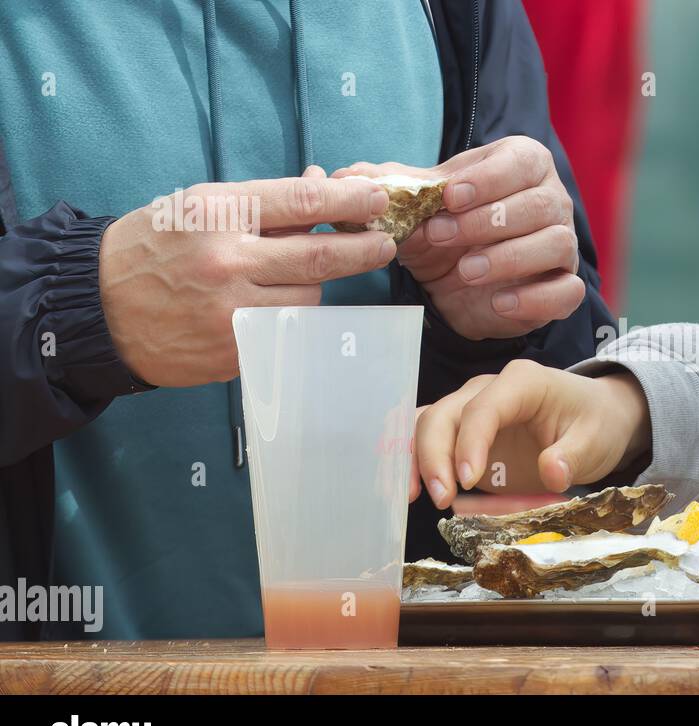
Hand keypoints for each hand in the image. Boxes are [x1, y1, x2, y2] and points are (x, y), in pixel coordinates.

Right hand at [99, 169, 394, 386]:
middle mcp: (227, 261)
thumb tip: (322, 184)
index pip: (302, 202)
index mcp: (217, 213)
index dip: (349, 201)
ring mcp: (231, 311)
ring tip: (304, 277)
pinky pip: (287, 332)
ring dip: (319, 287)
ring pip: (309, 299)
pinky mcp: (234, 350)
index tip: (378, 199)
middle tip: (385, 243)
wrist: (95, 308)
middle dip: (362, 248)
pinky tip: (284, 308)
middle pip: (318, 256)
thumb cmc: (153, 246)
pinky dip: (294, 319)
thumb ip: (263, 202)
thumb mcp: (199, 206)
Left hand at [332, 136, 585, 340]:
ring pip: (555, 244)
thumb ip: (386, 186)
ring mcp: (561, 245)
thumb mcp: (414, 206)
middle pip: (540, 204)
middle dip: (488, 220)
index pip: (522, 161)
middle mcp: (551, 202)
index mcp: (522, 167)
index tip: (450, 196)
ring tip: (465, 272)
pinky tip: (499, 302)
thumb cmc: (445, 230)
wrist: (459, 280)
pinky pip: (566, 291)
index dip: (489, 178)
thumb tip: (346, 175)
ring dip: (509, 257)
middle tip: (441, 236)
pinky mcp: (563, 287)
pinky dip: (535, 298)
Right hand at [413, 360, 650, 507]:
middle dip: (434, 456)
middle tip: (442, 499)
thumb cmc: (595, 423)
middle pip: (444, 414)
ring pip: (427, 425)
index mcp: (521, 382)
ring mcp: (470, 410)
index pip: (483, 408)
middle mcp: (487, 390)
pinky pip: (429, 440)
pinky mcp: (463, 435)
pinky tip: (412, 491)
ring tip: (416, 498)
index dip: (470, 443)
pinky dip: (415, 462)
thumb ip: (573, 455)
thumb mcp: (596, 440)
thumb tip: (552, 473)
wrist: (596, 419)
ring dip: (416, 460)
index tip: (467, 480)